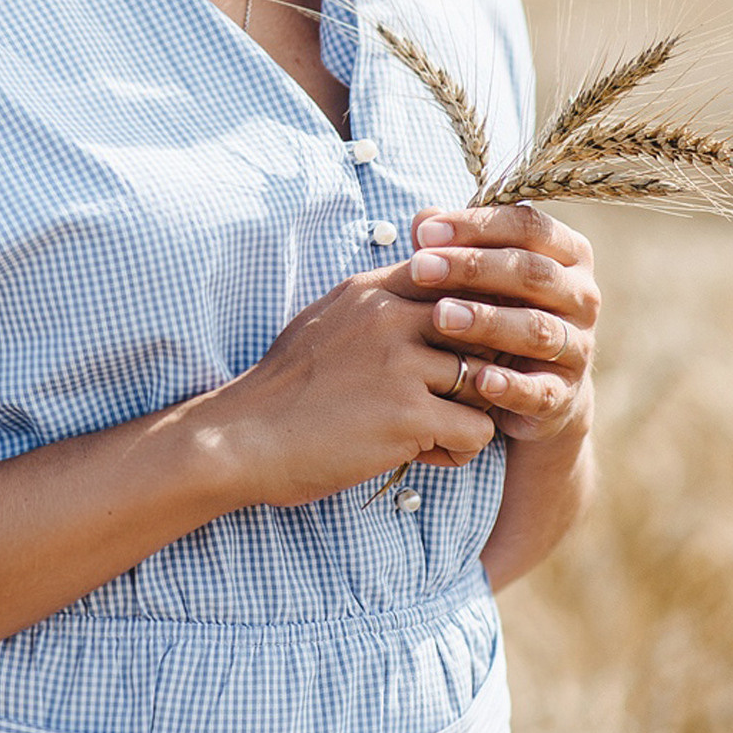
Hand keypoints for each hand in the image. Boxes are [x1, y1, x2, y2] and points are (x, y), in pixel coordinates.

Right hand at [219, 269, 496, 507]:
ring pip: (487, 382)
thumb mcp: (330, 319)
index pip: (457, 278)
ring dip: (468, 412)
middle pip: (483, 329)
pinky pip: (478, 430)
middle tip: (453, 396)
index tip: (462, 347)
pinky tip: (423, 454)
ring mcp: (402, 364)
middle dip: (481, 365)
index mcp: (373, 290)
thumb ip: (379, 303)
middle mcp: (391, 316)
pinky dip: (459, 449)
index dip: (474, 316)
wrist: (245, 436)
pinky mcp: (410, 415)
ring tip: (432, 431)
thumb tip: (428, 295)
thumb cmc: (287, 386)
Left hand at [399, 204, 599, 443]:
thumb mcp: (476, 275)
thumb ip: (452, 246)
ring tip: (441, 317)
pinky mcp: (566, 394)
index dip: (477, 225)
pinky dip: (513, 387)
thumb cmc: (496, 308)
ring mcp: (578, 346)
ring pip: (537, 328)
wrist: (529, 387)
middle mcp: (581, 295)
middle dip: (472, 267)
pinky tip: (480, 380)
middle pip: (532, 272)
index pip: (528, 226)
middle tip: (420, 269)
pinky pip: (542, 390)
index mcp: (567, 253)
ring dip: (488, 321)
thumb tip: (424, 217)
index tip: (425, 232)